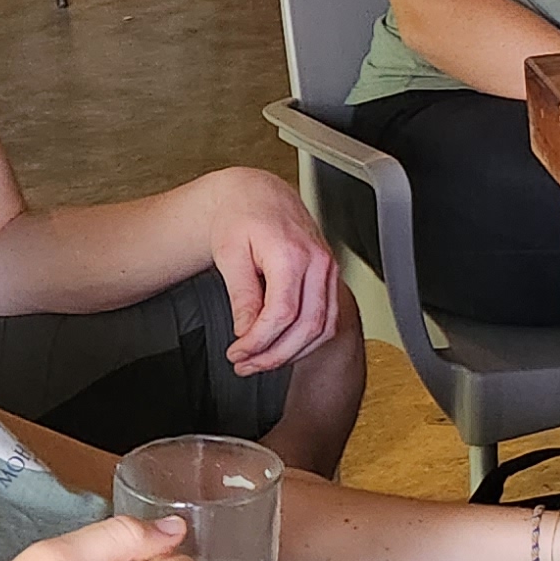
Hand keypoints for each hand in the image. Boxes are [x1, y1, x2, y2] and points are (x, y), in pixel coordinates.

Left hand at [196, 167, 347, 375]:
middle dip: (275, 354)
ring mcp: (329, 270)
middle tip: (246, 364)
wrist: (257, 196)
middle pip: (307, 326)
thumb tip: (246, 331)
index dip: (259, 341)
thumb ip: (242, 295)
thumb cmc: (241, 217)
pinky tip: (283, 347)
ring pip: (323, 327)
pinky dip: (307, 340)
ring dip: (292, 352)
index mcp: (292, 254)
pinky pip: (328, 318)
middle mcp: (318, 262)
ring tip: (261, 362)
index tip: (237, 352)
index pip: (282, 313)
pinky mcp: (330, 277)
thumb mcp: (230, 255)